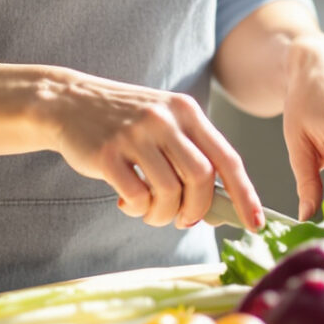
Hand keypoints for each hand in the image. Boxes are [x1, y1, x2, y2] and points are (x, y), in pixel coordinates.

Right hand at [36, 69, 266, 231]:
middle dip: (197, 210)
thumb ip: (190, 154)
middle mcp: (165, 119)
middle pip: (201, 178)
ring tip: (150, 212)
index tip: (254, 222)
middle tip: (183, 220)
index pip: (227, 158)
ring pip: (170, 192)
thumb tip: (218, 206)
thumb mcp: (163, 123)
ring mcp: (135, 134)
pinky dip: (138, 209)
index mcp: (186, 111)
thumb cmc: (123, 121)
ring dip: (164, 215)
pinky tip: (127, 203)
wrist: (68, 101)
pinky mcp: (108, 152)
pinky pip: (138, 196)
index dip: (246, 194)